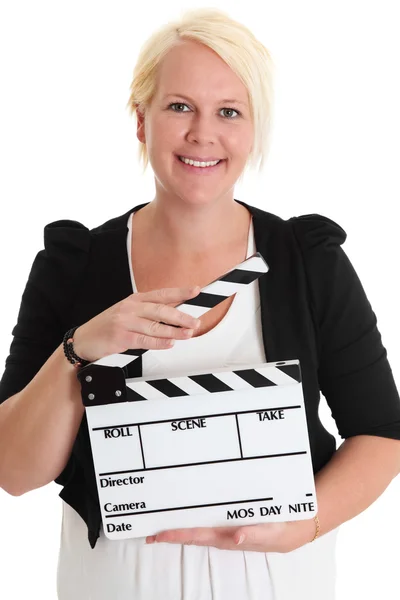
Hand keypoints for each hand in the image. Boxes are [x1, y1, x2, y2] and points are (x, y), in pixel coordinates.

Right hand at [73, 286, 201, 362]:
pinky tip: (170, 344)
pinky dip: (159, 343)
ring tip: (188, 334)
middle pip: (161, 310)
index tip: (195, 290)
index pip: (162, 294)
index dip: (180, 292)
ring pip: (155, 326)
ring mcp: (125, 322)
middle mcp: (130, 308)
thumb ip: (149, 312)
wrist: (84, 340)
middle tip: (196, 321)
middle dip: (181, 316)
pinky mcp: (121, 337)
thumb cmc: (109, 326)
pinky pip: (144, 341)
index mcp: (135, 300)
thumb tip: (176, 314)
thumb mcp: (128, 313)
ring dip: (174, 331)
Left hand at [146, 518, 316, 553]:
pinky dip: (195, 522)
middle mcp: (223, 535)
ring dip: (181, 528)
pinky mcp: (232, 524)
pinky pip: (209, 523)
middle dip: (171, 534)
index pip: (196, 536)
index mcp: (227, 536)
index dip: (176, 535)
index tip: (157, 535)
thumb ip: (253, 534)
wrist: (296, 529)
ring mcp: (226, 531)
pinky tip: (188, 518)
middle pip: (191, 535)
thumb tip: (236, 537)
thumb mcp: (270, 531)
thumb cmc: (281, 531)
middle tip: (149, 533)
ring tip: (162, 526)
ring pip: (198, 530)